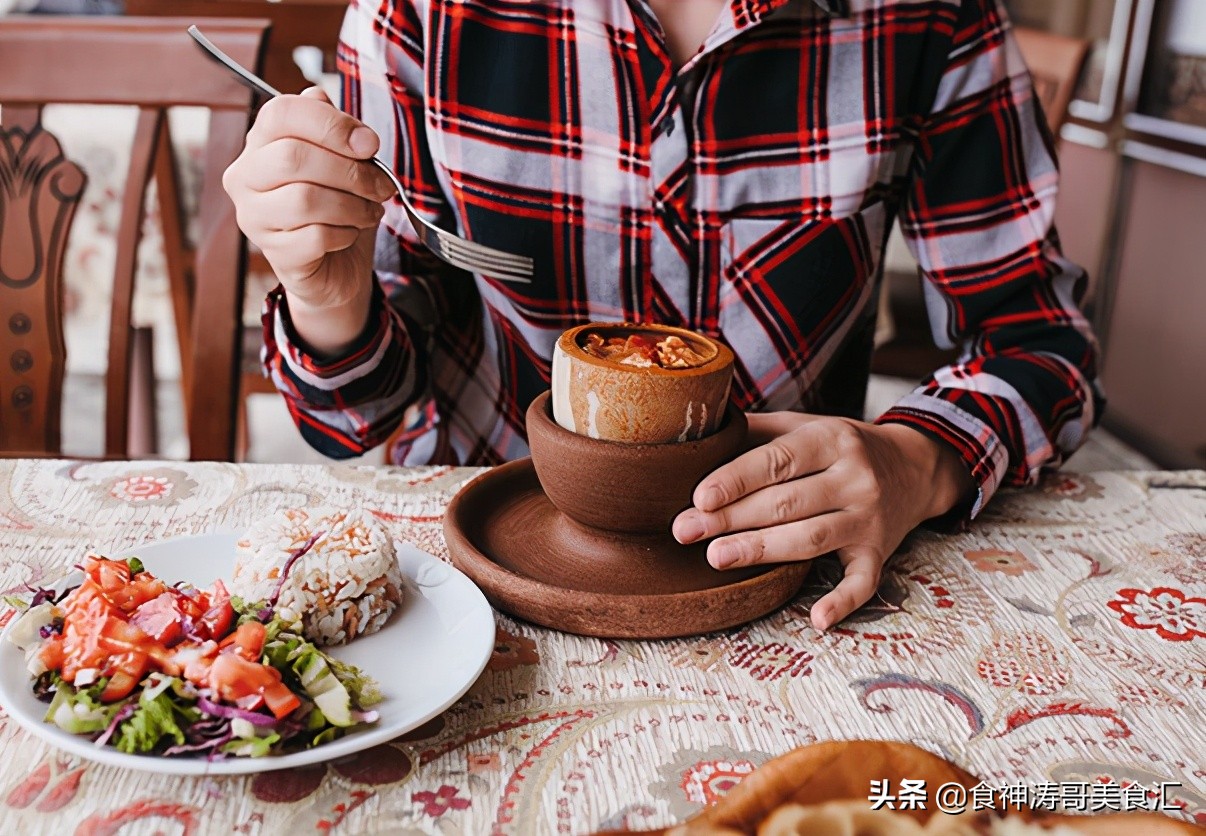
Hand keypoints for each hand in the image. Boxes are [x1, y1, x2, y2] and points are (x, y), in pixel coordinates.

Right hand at [222, 87, 395, 354]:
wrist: (337, 266)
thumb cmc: (337, 207)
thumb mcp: (342, 160)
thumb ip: (332, 127)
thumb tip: (323, 95)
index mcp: (261, 142)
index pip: (281, 113)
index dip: (331, 124)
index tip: (369, 144)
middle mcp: (246, 177)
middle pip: (293, 157)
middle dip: (350, 170)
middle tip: (380, 185)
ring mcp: (253, 217)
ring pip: (305, 199)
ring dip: (352, 205)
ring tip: (370, 210)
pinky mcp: (274, 253)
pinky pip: (315, 237)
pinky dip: (345, 234)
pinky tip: (351, 233)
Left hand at [672, 413, 972, 630]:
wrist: (914, 466)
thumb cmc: (840, 447)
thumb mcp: (805, 424)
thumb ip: (757, 431)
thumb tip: (697, 437)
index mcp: (831, 439)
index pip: (777, 461)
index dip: (736, 479)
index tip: (700, 497)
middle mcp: (854, 478)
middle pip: (786, 502)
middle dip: (733, 518)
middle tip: (686, 531)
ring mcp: (869, 518)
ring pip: (811, 538)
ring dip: (762, 550)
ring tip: (717, 557)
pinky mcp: (879, 552)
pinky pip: (863, 582)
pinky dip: (843, 602)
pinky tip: (818, 619)